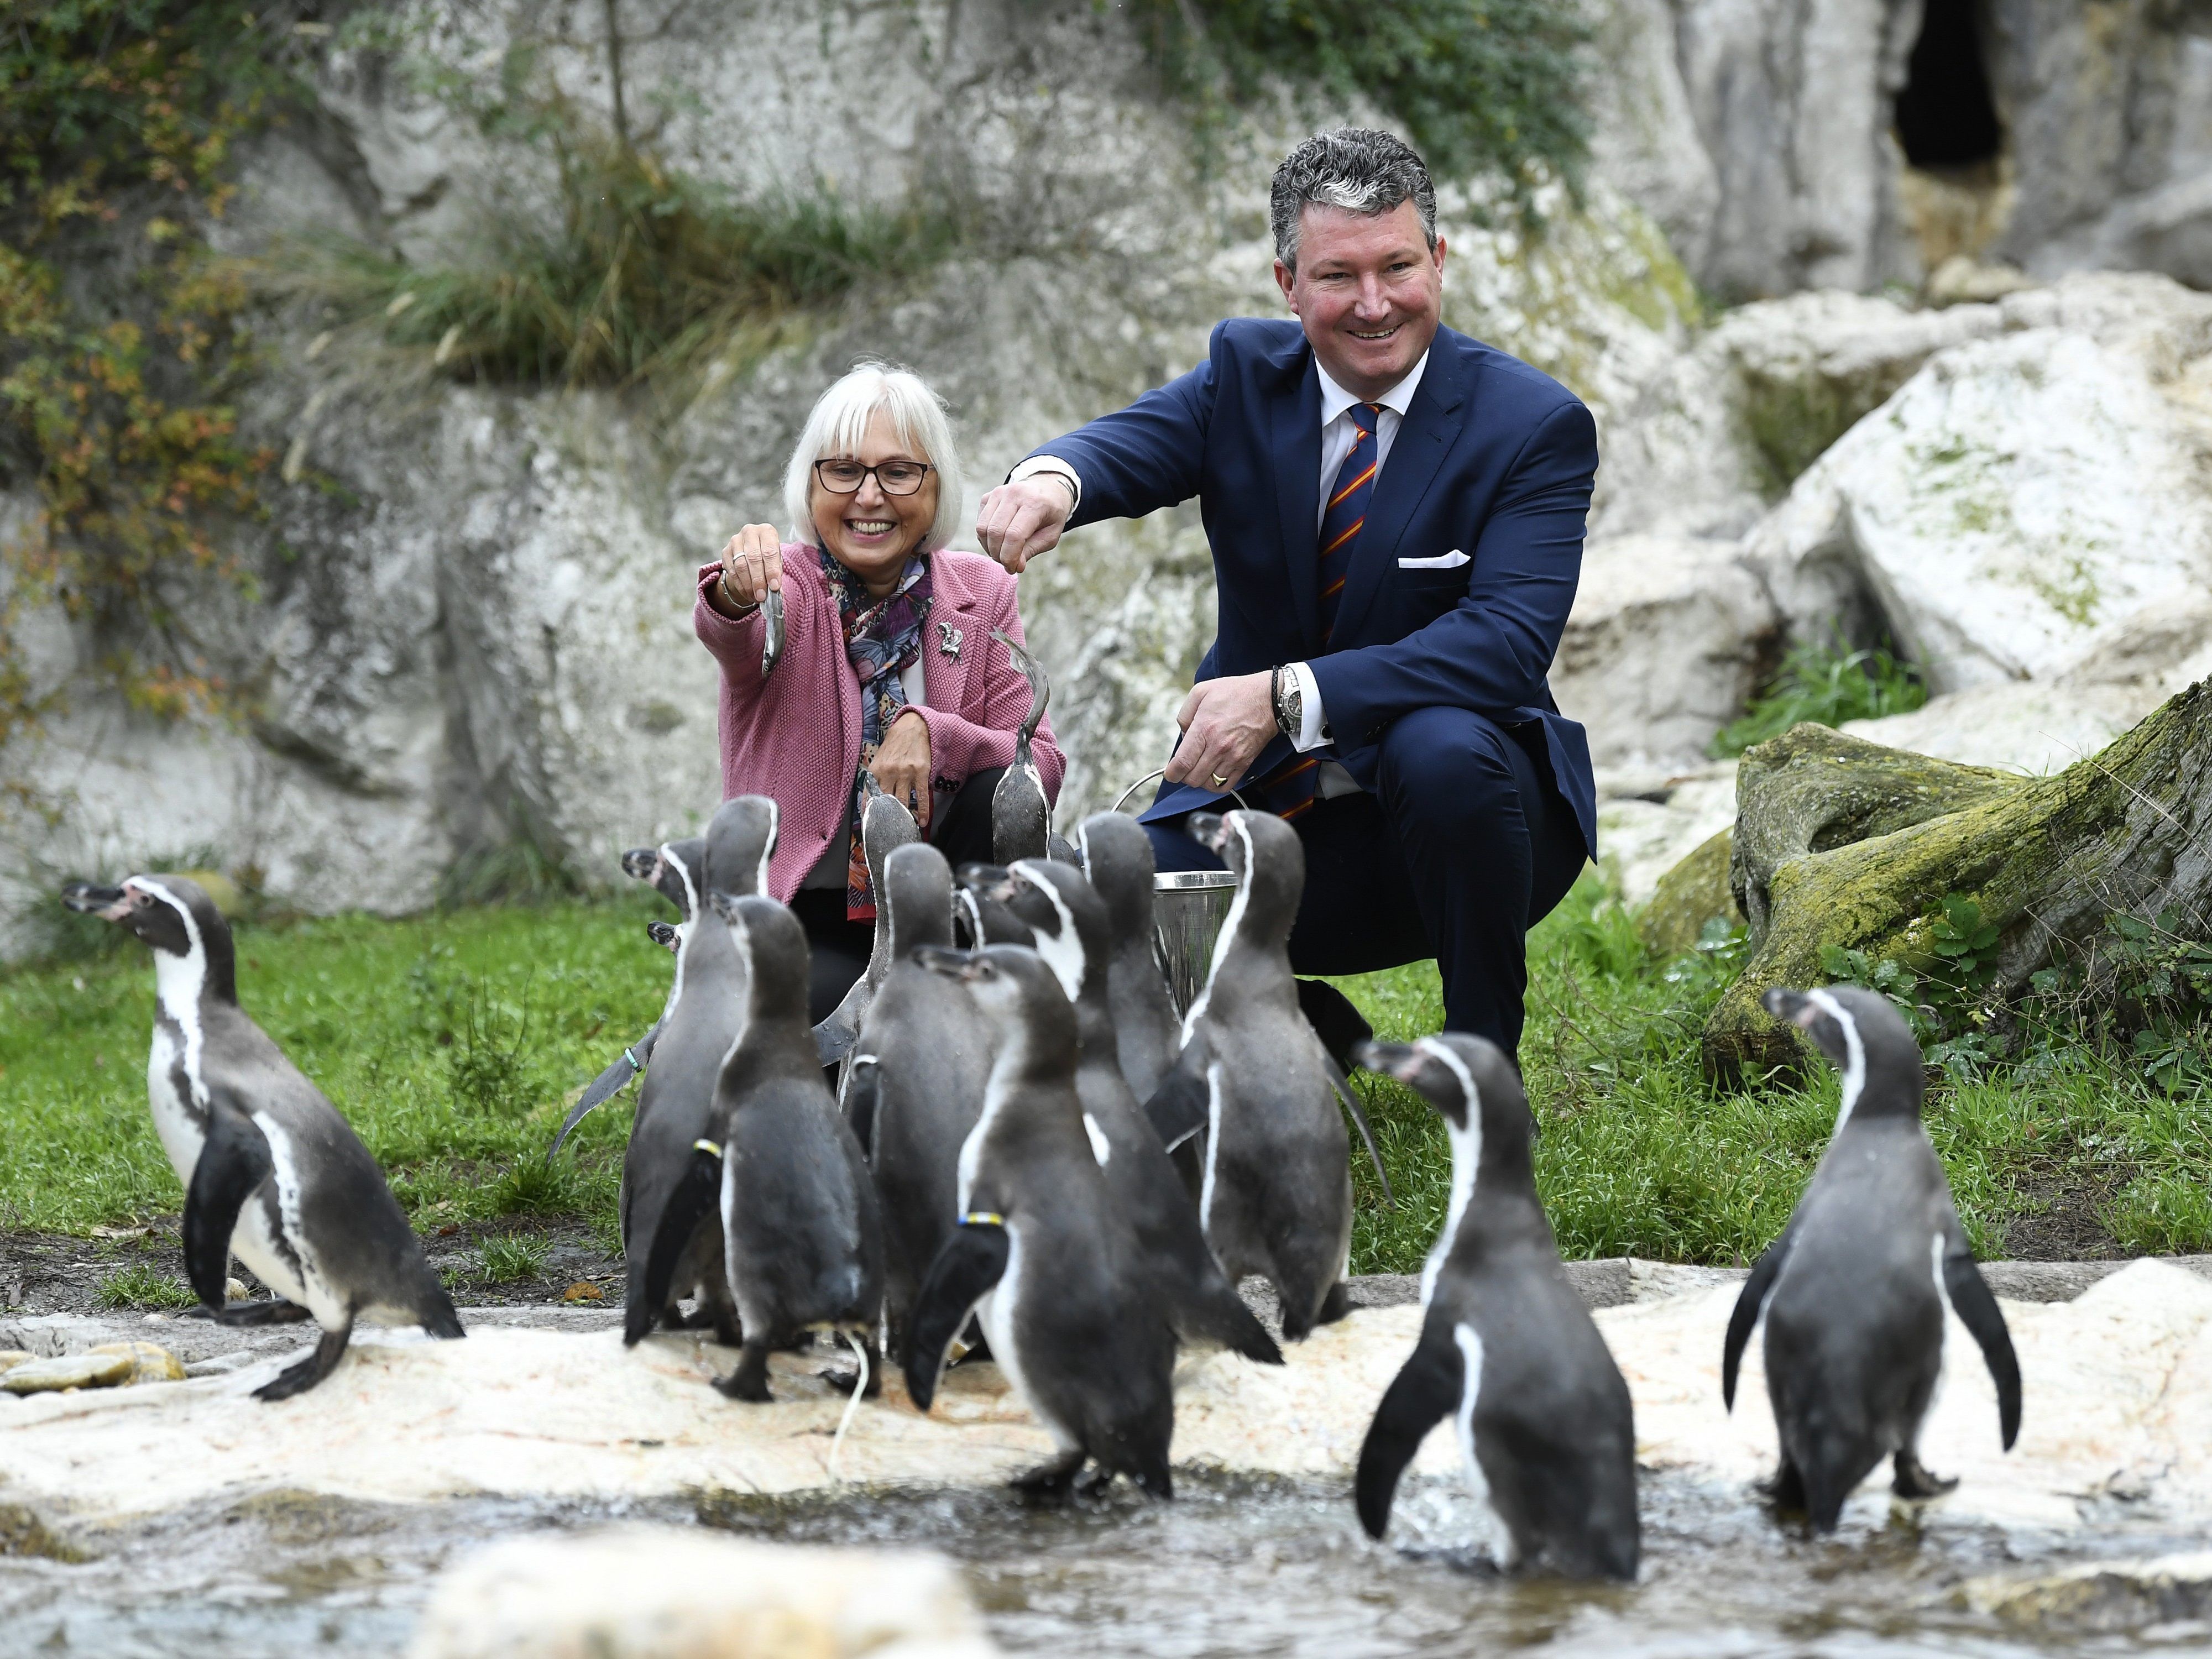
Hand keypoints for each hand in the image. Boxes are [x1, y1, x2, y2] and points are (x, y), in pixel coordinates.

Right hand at [710, 524, 781, 614]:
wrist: (752, 552)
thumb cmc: (768, 557)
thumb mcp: (777, 563)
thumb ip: (777, 576)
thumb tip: (776, 594)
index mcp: (767, 531)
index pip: (770, 551)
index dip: (772, 571)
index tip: (774, 587)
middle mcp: (750, 532)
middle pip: (753, 558)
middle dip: (758, 580)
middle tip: (762, 596)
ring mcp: (735, 540)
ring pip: (740, 565)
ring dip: (748, 585)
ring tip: (755, 597)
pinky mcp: (725, 550)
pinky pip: (731, 570)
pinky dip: (740, 584)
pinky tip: (747, 593)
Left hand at [868, 709, 933, 827]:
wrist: (912, 727)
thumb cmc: (895, 744)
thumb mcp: (879, 759)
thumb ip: (875, 778)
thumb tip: (870, 799)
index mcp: (876, 770)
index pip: (870, 796)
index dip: (870, 812)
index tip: (871, 825)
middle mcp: (889, 772)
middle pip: (886, 802)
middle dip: (887, 818)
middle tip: (889, 831)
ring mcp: (905, 773)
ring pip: (903, 801)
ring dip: (904, 817)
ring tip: (905, 828)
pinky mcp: (920, 772)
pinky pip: (921, 796)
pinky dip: (922, 811)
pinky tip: (922, 821)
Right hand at [974, 475, 1074, 572]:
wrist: (1047, 490)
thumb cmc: (1051, 515)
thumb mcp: (1050, 536)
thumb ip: (1031, 550)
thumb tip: (1015, 566)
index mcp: (1035, 503)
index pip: (1014, 535)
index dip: (1009, 557)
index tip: (1013, 569)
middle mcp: (1014, 494)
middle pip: (995, 532)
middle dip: (998, 555)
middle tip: (1007, 564)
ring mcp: (999, 493)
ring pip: (982, 528)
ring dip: (990, 548)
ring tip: (1002, 554)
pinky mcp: (988, 496)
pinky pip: (979, 523)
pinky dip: (986, 538)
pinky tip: (999, 541)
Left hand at [1164, 672, 1276, 793]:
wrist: (1268, 699)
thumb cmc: (1235, 693)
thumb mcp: (1201, 691)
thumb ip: (1184, 714)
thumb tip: (1183, 735)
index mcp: (1204, 729)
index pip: (1182, 763)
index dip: (1172, 773)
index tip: (1170, 773)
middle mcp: (1218, 747)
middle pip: (1193, 778)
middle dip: (1184, 775)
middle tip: (1186, 766)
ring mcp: (1233, 757)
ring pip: (1208, 785)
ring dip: (1201, 779)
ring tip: (1201, 767)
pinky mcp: (1245, 763)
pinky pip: (1226, 786)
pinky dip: (1216, 785)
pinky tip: (1213, 773)